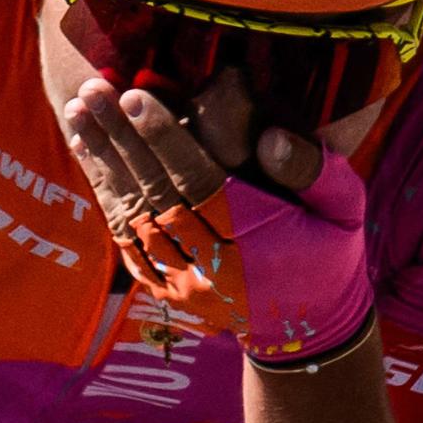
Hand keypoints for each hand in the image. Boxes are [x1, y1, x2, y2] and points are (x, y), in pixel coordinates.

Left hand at [63, 78, 370, 363]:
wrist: (310, 329)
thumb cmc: (330, 253)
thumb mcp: (344, 208)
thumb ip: (314, 171)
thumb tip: (270, 137)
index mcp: (256, 243)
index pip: (200, 185)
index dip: (165, 142)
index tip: (135, 99)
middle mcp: (213, 268)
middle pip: (155, 196)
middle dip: (120, 141)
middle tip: (91, 93)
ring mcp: (185, 285)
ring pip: (132, 217)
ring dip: (103, 163)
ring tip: (78, 112)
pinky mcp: (168, 291)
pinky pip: (127, 240)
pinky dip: (106, 195)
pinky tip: (89, 155)